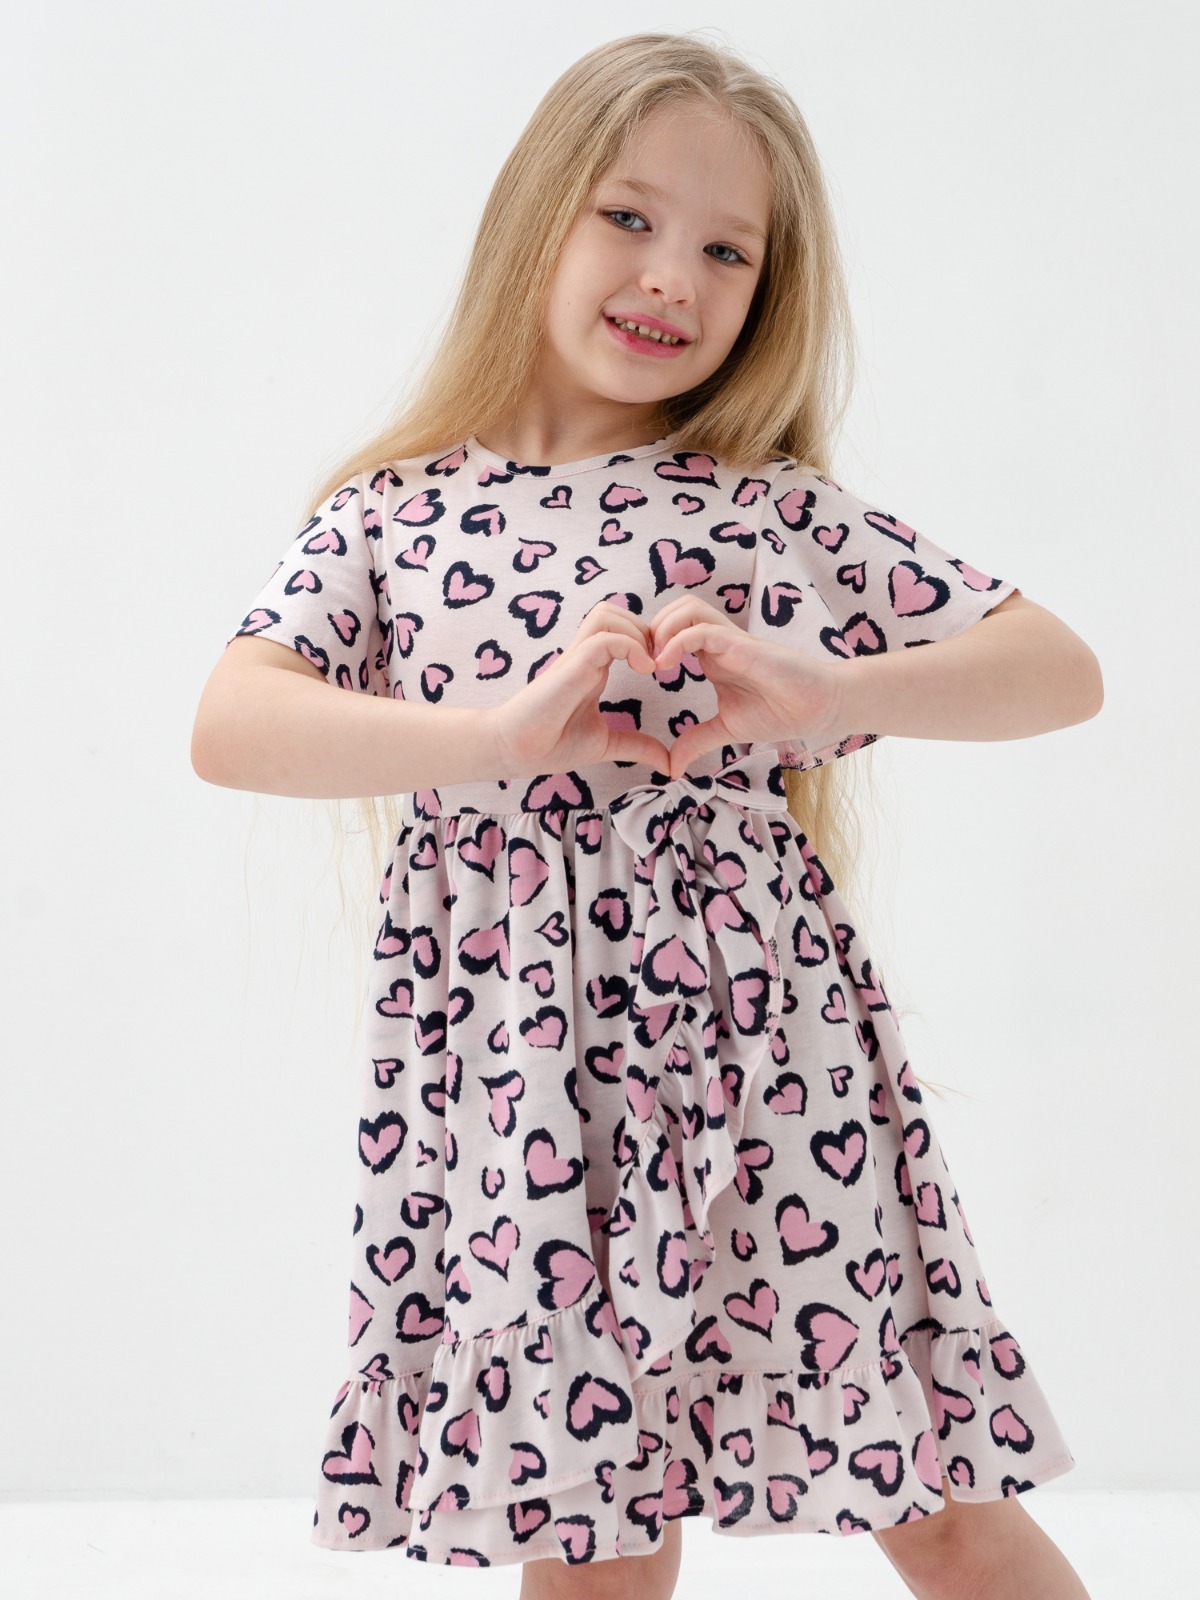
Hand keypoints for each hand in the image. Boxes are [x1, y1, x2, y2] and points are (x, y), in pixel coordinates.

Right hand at [493, 602, 672, 778]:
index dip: (648, 641)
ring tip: (650, 664)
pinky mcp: (569, 668)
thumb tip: (667, 761)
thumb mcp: (606, 743)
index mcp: (594, 667)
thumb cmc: (552, 744)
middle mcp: (585, 657)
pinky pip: (602, 639)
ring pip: (607, 615)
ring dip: (636, 632)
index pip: (621, 630)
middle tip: (661, 662)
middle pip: (615, 612)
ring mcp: (576, 659)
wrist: (516, 752)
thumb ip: (636, 746)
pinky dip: (630, 647)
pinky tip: (644, 670)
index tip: (665, 669)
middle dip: (646, 629)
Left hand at [648, 595, 842, 777]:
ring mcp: (730, 640)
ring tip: (652, 662)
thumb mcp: (726, 730)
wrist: (816, 709)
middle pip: (674, 609)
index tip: (637, 672)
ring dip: (661, 629)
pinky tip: (665, 665)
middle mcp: (718, 641)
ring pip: (687, 609)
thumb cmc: (778, 712)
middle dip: (649, 628)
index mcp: (711, 656)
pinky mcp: (742, 645)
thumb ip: (696, 741)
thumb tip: (671, 767)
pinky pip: (702, 630)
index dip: (648, 644)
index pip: (671, 630)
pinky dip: (677, 641)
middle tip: (640, 661)